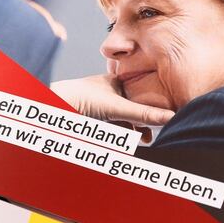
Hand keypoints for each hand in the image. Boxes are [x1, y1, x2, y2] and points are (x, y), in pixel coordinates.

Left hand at [50, 74, 174, 139]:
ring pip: (123, 118)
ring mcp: (100, 105)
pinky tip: (128, 141)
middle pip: (133, 108)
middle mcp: (108, 92)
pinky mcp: (92, 118)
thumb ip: (143, 114)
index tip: (165, 116)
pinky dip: (121, 133)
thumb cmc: (80, 98)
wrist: (52, 106)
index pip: (141, 92)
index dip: (153, 104)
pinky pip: (112, 126)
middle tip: (150, 134)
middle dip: (143, 122)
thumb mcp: (118, 108)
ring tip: (143, 140)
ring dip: (133, 129)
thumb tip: (171, 117)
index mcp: (115, 81)